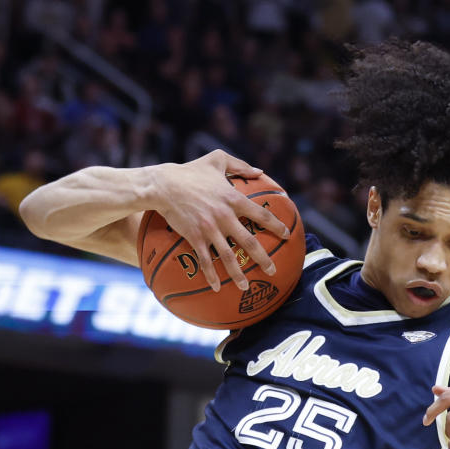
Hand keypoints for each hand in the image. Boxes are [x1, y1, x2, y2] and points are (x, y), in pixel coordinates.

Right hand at [147, 149, 289, 290]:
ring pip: (228, 256)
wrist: (163, 185)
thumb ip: (240, 165)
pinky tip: (217, 287)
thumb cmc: (190, 171)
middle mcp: (225, 216)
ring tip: (246, 287)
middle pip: (249, 242)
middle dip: (263, 259)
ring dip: (238, 274)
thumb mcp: (217, 160)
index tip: (286, 236)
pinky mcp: (195, 237)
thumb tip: (260, 171)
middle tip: (272, 270)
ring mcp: (210, 229)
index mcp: (233, 198)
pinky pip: (205, 260)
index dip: (276, 226)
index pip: (261, 215)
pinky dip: (211, 275)